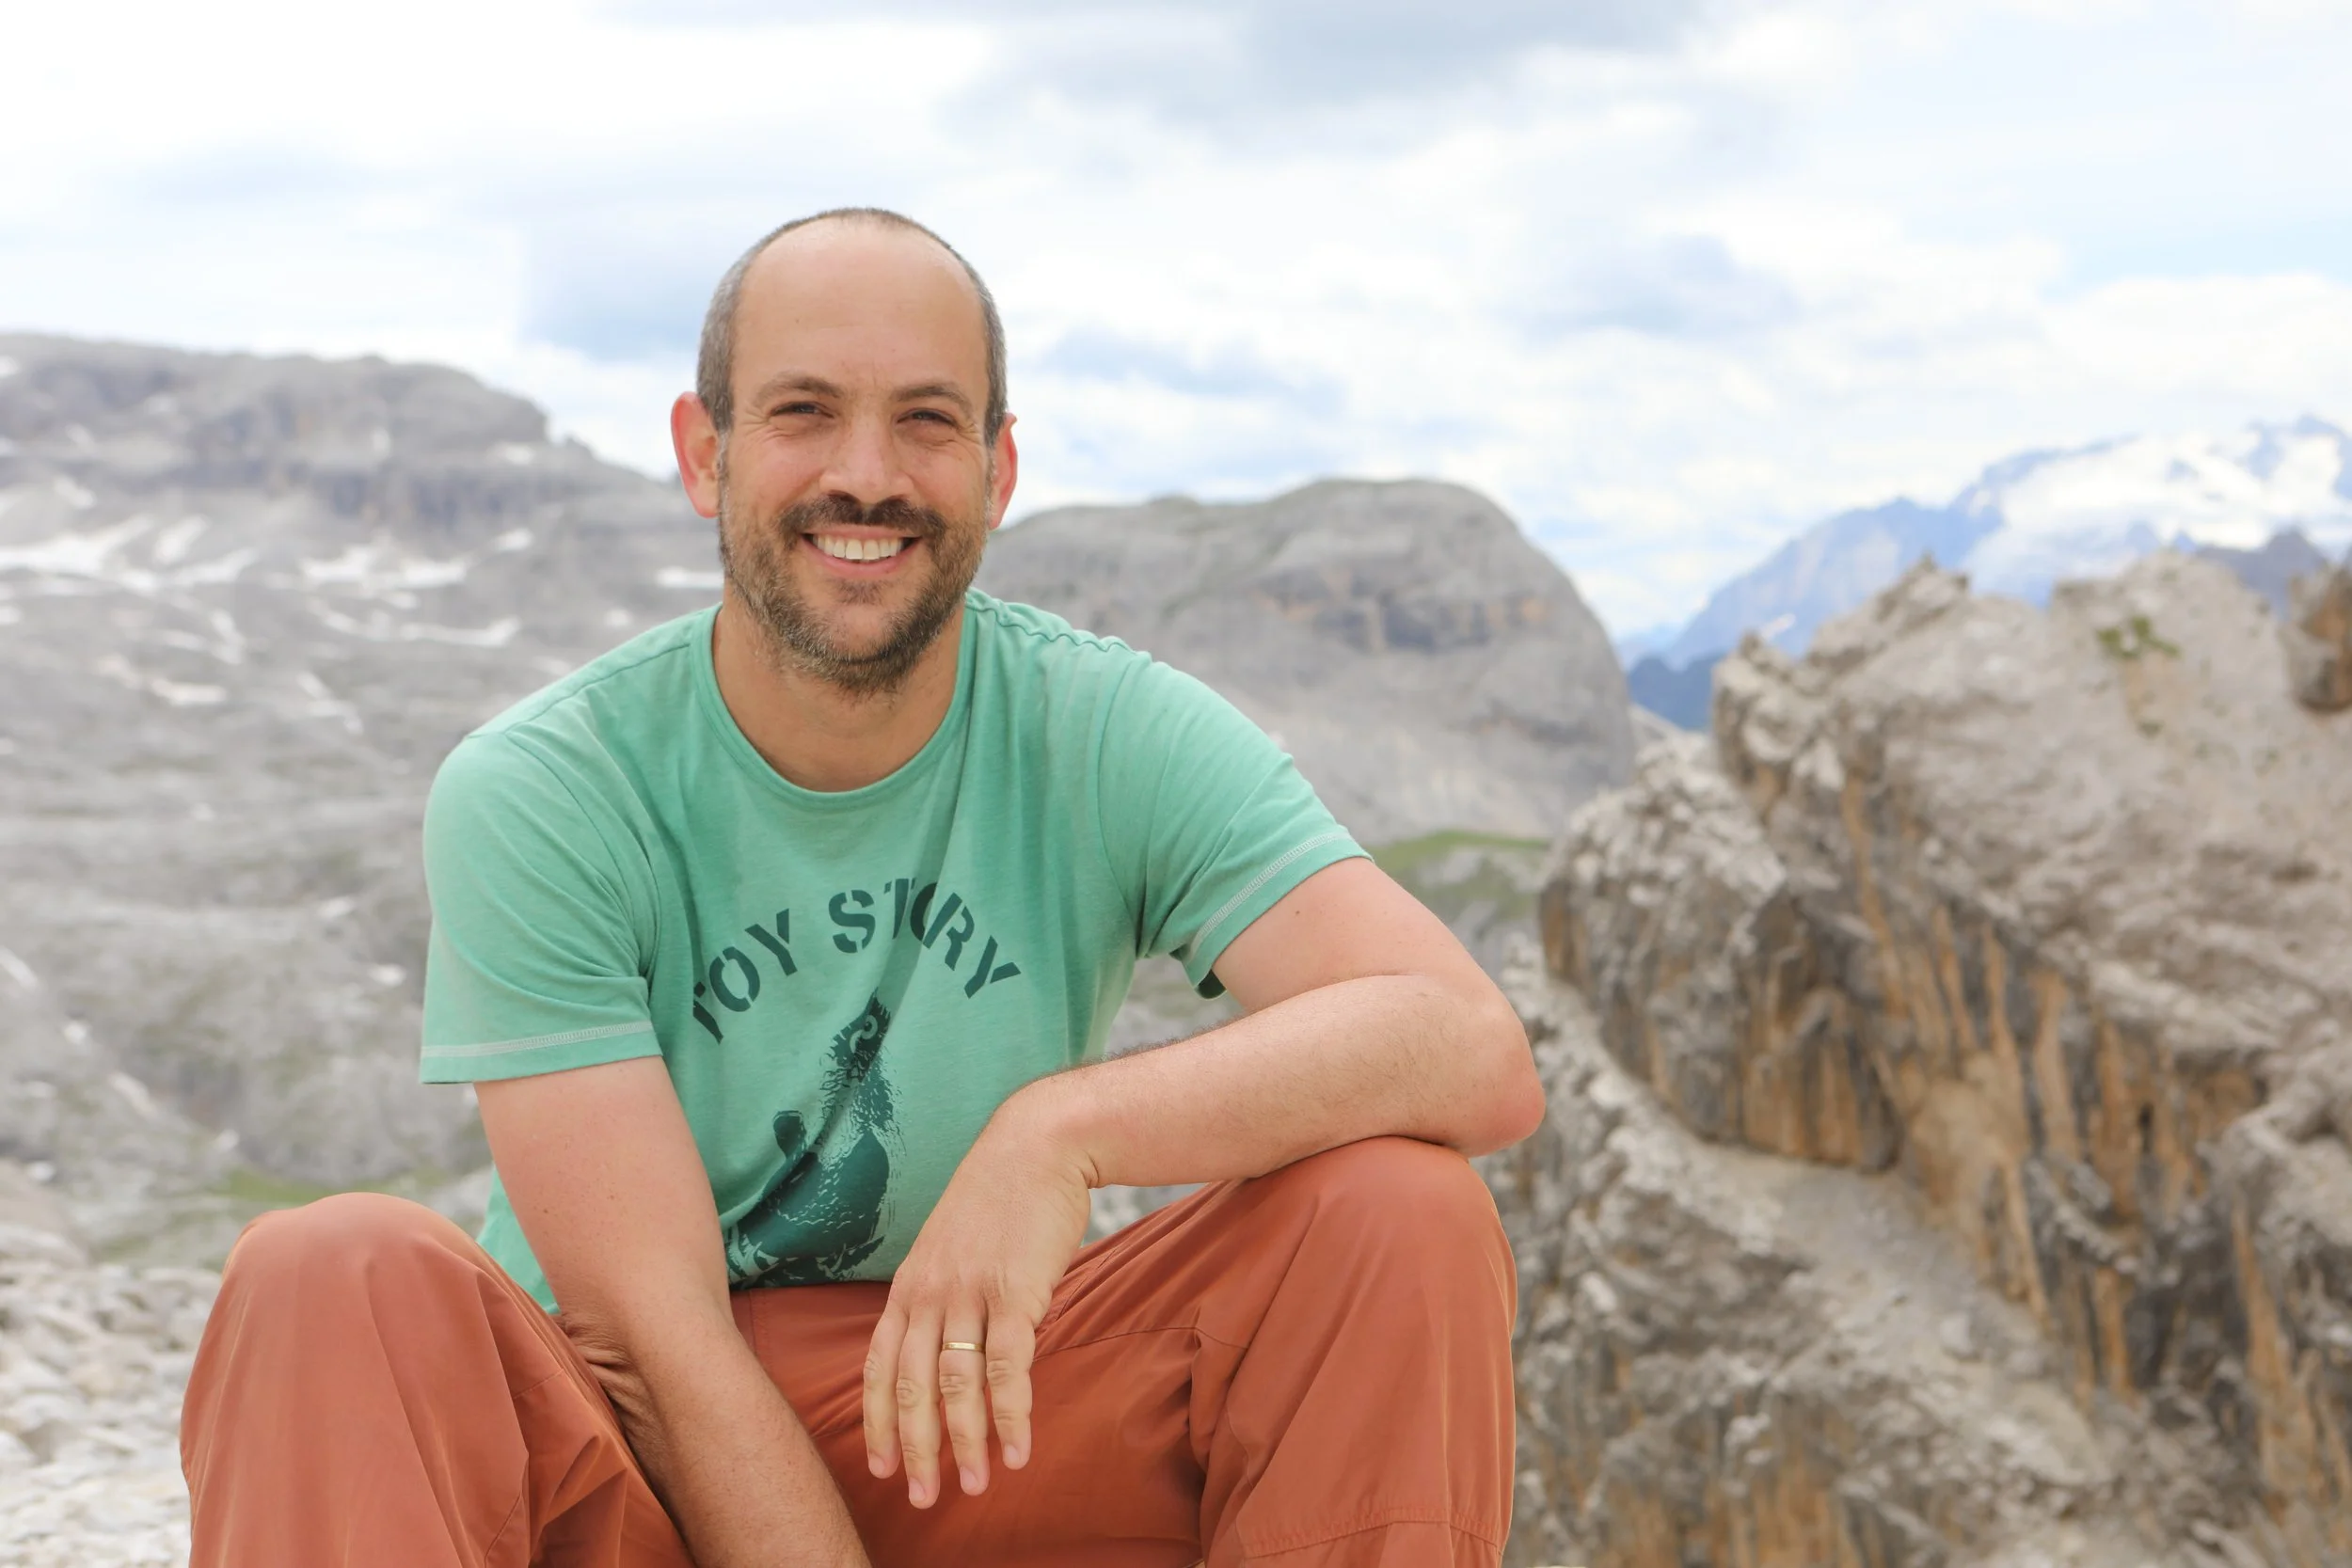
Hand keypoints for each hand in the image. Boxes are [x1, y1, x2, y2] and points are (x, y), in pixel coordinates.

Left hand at [862, 1093, 1092, 1507]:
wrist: (1039, 1145)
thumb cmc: (1002, 1198)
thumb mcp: (952, 1246)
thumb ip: (944, 1295)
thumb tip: (950, 1348)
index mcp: (909, 1285)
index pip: (879, 1366)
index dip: (877, 1422)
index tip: (880, 1466)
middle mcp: (929, 1293)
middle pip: (910, 1388)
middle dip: (915, 1449)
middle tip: (922, 1497)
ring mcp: (969, 1293)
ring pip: (955, 1386)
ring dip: (964, 1444)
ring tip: (972, 1486)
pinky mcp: (1015, 1293)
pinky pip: (1007, 1369)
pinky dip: (1011, 1416)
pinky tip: (1018, 1450)